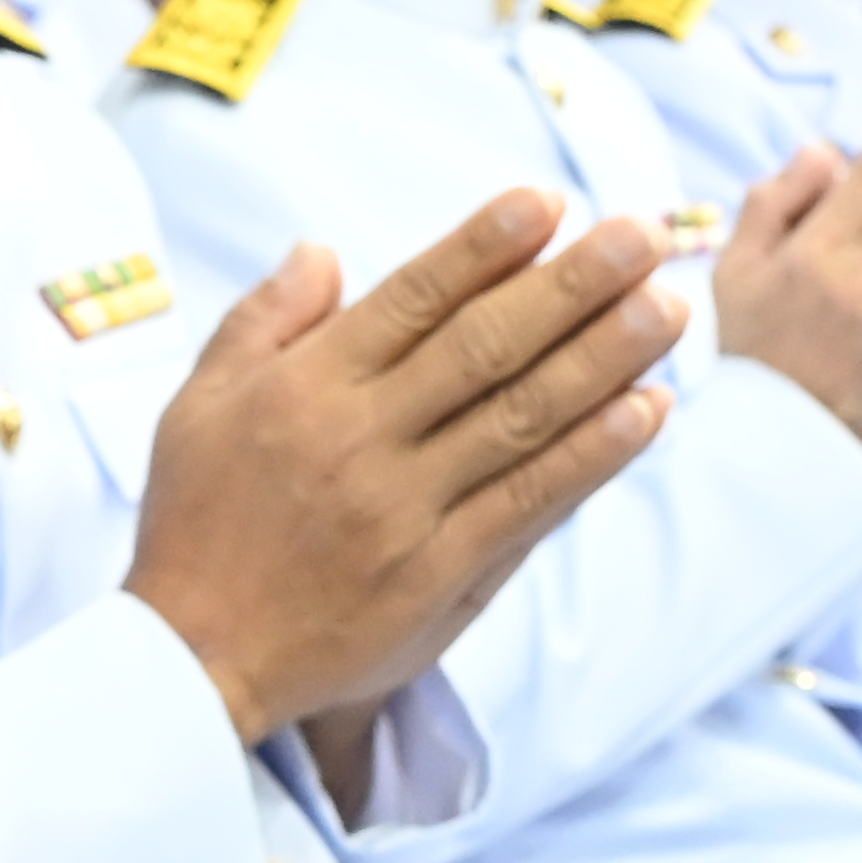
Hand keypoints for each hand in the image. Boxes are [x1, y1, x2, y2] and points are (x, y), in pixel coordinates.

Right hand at [124, 195, 678, 764]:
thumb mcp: (197, 407)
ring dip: (605, 358)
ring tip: (666, 308)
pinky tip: (646, 410)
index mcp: (305, 388)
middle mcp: (362, 439)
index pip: (413, 298)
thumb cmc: (196, 526)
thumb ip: (262, 322)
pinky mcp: (441, 574)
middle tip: (641, 236)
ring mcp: (407, 509)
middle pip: (486, 346)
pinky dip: (594, 455)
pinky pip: (531, 502)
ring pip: (523, 418)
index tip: (548, 202)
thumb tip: (321, 249)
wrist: (195, 660)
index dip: (484, 246)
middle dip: (572, 285)